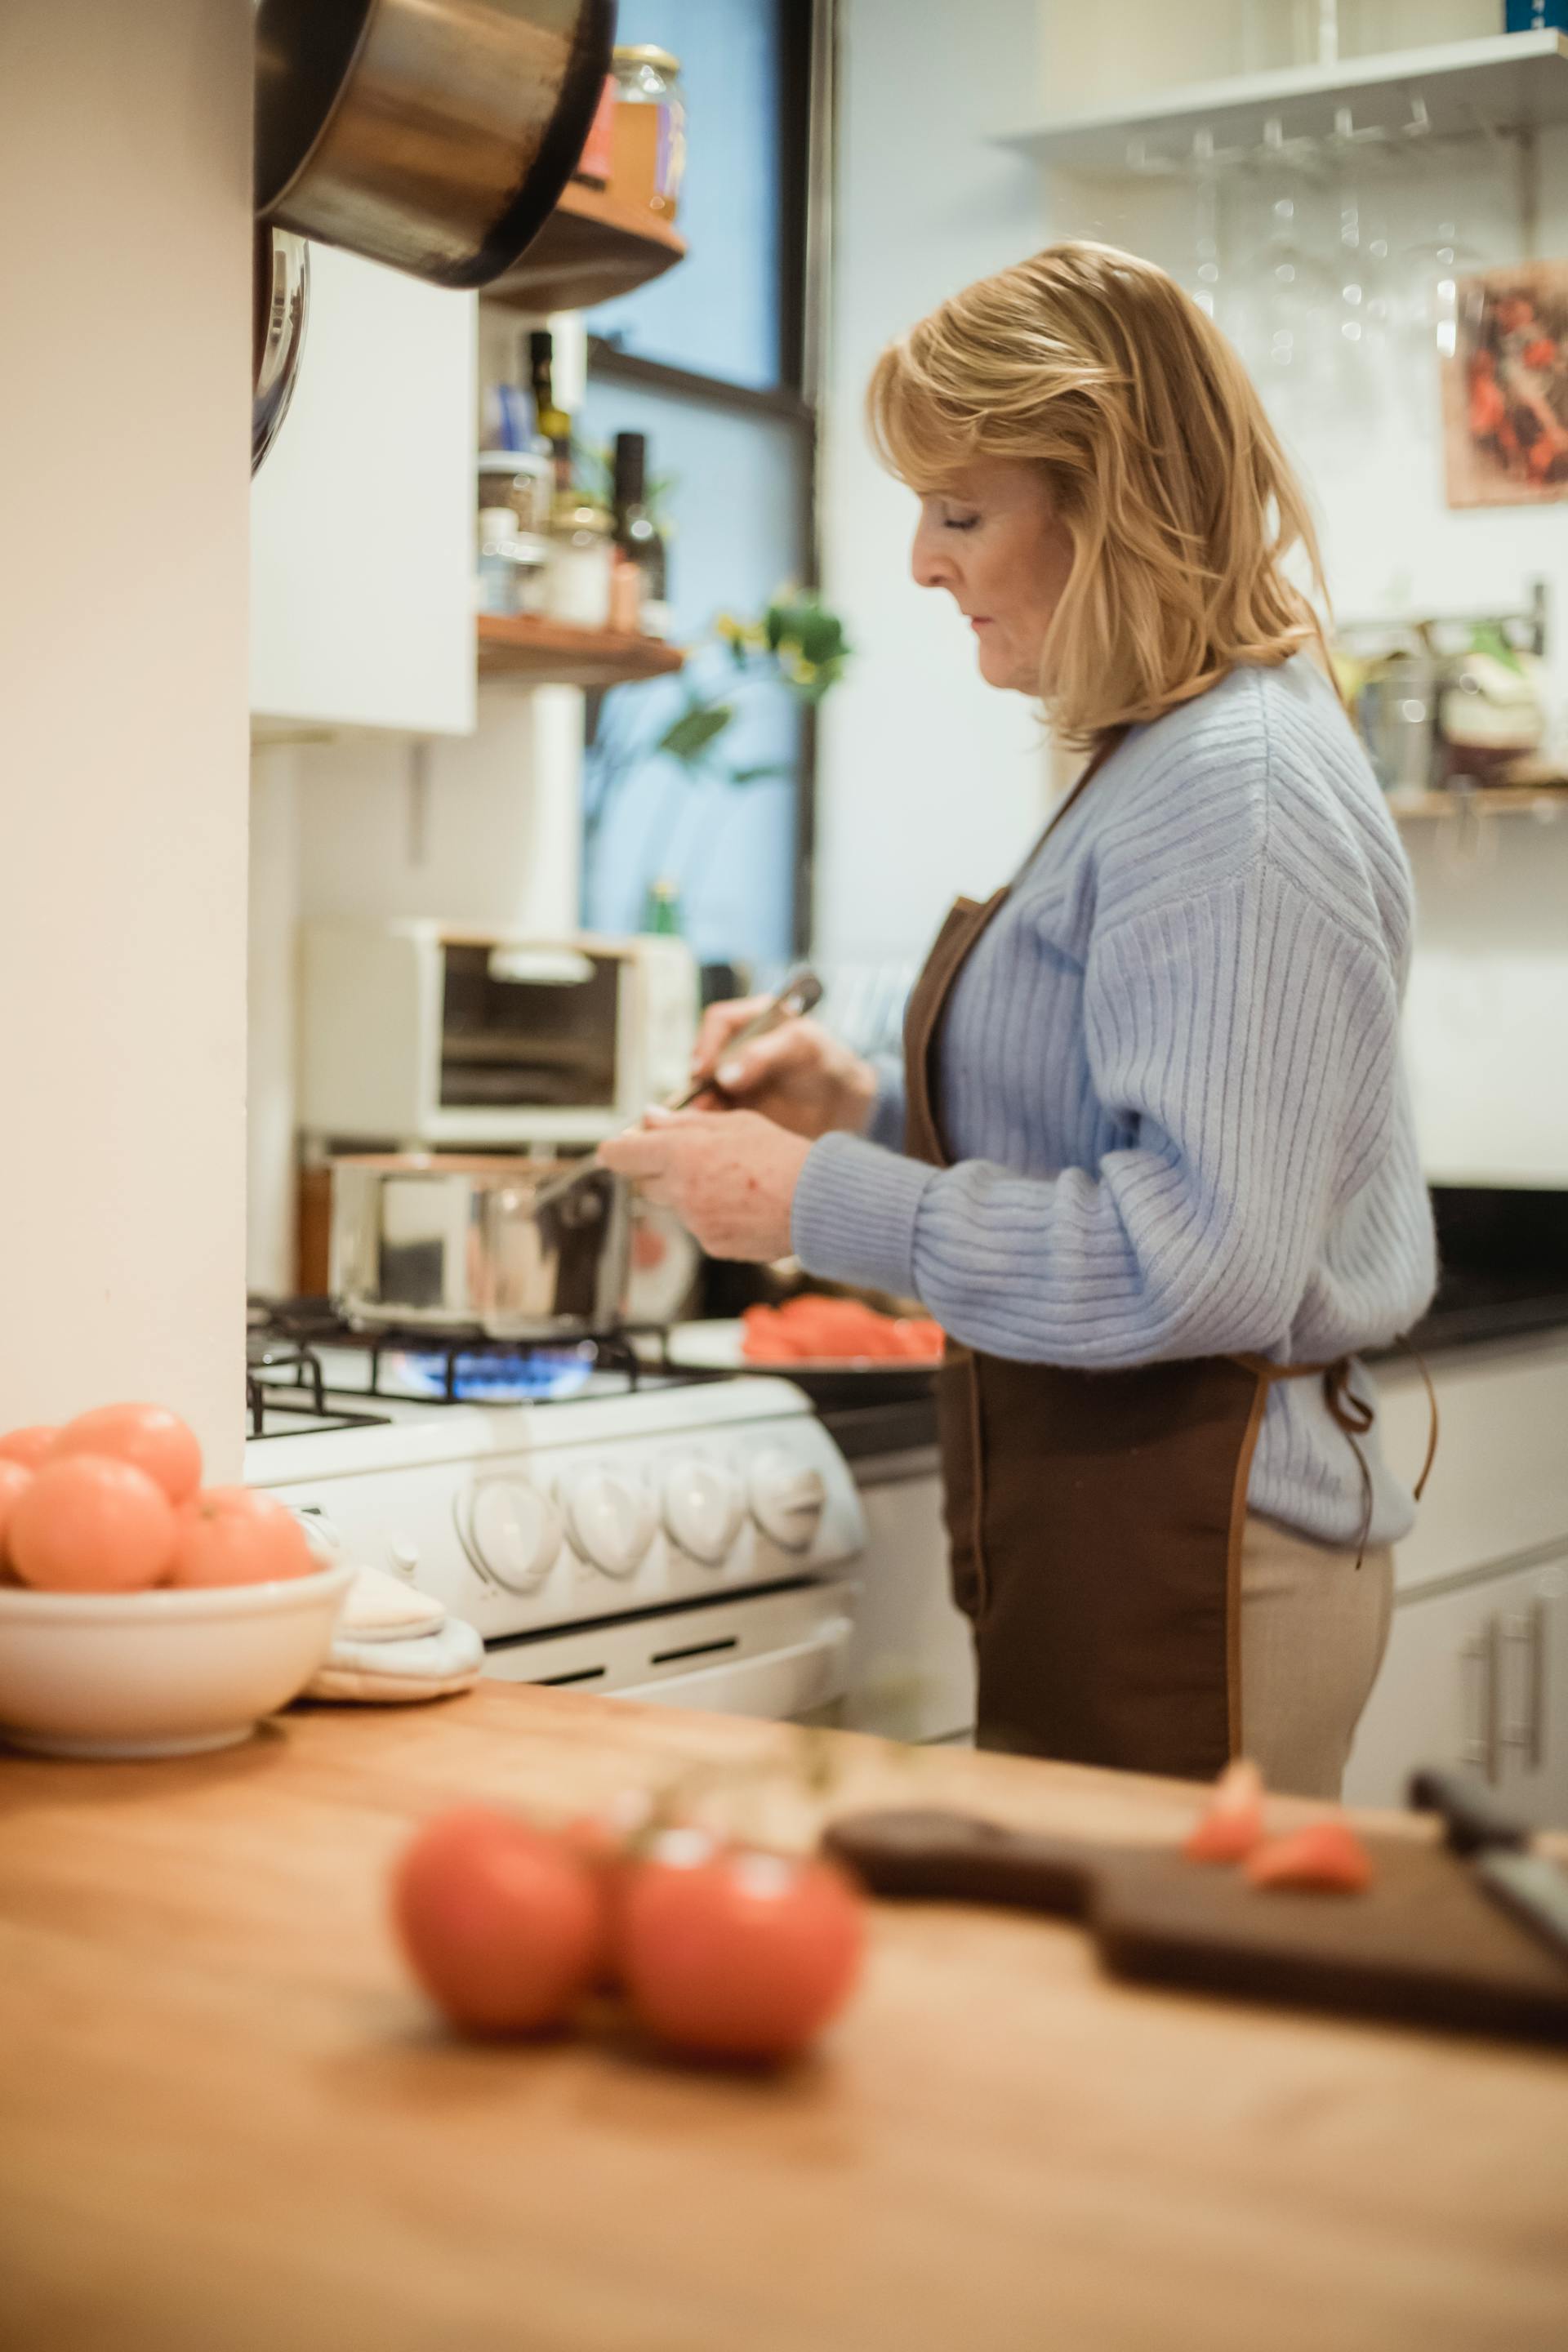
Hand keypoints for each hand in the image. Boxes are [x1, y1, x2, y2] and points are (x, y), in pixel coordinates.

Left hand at [598, 1108, 810, 1261]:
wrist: (817, 1202)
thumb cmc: (780, 1155)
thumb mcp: (734, 1123)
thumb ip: (684, 1123)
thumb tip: (648, 1118)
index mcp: (682, 1152)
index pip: (621, 1154)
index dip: (616, 1150)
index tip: (616, 1148)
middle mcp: (681, 1190)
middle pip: (643, 1182)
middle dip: (657, 1170)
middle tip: (691, 1158)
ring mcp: (695, 1221)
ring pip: (674, 1205)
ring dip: (688, 1192)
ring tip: (732, 1181)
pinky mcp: (711, 1245)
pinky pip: (698, 1227)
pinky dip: (712, 1216)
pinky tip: (742, 1204)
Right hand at [689, 995, 877, 1139]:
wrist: (846, 1109)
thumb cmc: (829, 1066)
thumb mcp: (803, 1048)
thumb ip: (763, 1055)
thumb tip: (724, 1076)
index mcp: (754, 1019)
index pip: (719, 1021)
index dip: (707, 1043)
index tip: (704, 1071)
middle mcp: (737, 1046)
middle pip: (703, 1058)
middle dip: (698, 1081)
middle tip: (700, 1105)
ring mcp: (734, 1078)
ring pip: (702, 1089)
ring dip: (699, 1105)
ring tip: (704, 1124)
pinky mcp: (735, 1107)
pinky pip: (712, 1114)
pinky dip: (708, 1123)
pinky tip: (712, 1136)